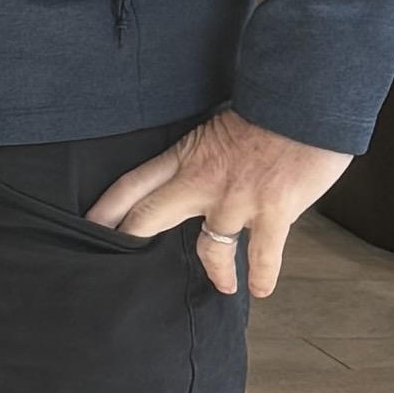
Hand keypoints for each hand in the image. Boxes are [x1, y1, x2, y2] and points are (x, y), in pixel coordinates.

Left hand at [88, 111, 348, 295]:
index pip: (132, 183)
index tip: (89, 225)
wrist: (305, 104)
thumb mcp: (221, 125)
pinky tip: (260, 289)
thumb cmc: (268, 108)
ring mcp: (235, 202)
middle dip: (132, 239)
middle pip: (151, 217)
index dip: (107, 207)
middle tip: (117, 263)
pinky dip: (261, 275)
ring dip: (217, 271)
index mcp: (187, 156)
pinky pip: (262, 255)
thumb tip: (206, 167)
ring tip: (223, 286)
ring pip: (212, 248)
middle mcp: (202, 182)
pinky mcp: (271, 214)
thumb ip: (207, 152)